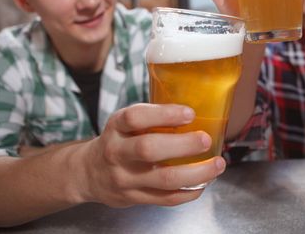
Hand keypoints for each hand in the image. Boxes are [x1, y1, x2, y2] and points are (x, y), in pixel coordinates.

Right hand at [77, 104, 225, 206]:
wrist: (88, 173)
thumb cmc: (118, 141)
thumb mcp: (125, 123)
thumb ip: (152, 117)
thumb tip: (199, 106)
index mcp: (116, 127)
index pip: (135, 118)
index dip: (164, 114)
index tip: (190, 113)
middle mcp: (117, 152)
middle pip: (149, 149)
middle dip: (183, 145)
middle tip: (206, 139)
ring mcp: (124, 178)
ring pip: (163, 178)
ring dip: (196, 172)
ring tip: (217, 164)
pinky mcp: (134, 198)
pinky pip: (166, 198)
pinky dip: (189, 191)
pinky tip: (204, 183)